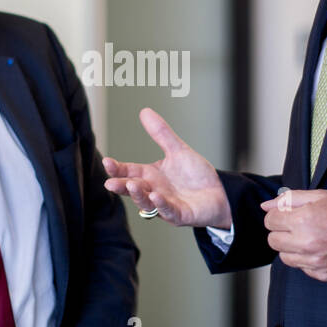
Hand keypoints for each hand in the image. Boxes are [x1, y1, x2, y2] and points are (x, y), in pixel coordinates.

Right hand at [102, 107, 230, 228]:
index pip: (129, 172)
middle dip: (121, 186)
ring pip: (147, 203)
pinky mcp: (180, 215)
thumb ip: (161, 134)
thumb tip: (145, 112)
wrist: (220, 192)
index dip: (117, 168)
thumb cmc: (197, 176)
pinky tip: (156, 196)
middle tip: (109, 183)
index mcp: (151, 176)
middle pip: (133, 189)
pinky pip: (168, 211)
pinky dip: (161, 205)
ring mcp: (166, 205)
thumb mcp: (178, 151)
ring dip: (138, 195)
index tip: (107, 162)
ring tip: (132, 185)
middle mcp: (154, 191)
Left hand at [261, 189, 326, 280]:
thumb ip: (288, 199)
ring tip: (310, 238)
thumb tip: (266, 205)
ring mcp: (314, 262)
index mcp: (302, 220)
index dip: (278, 216)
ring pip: (285, 257)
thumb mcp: (319, 196)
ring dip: (292, 247)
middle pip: (273, 241)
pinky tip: (320, 250)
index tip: (288, 215)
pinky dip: (307, 260)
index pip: (270, 221)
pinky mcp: (323, 274)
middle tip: (298, 226)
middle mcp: (306, 243)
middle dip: (281, 232)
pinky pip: (302, 268)